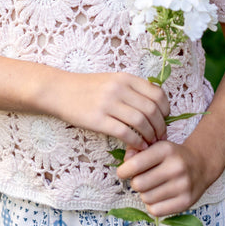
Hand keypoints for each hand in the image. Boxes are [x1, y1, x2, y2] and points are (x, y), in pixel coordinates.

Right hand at [54, 72, 168, 149]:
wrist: (59, 90)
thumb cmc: (87, 87)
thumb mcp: (112, 80)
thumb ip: (131, 89)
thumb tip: (154, 104)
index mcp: (125, 78)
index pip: (156, 94)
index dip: (165, 110)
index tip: (165, 119)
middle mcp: (119, 89)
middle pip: (151, 110)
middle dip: (160, 126)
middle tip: (161, 136)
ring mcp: (108, 104)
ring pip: (140, 122)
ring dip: (150, 136)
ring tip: (150, 143)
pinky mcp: (98, 119)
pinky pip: (125, 132)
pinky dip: (136, 142)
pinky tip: (138, 147)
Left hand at [116, 139, 209, 216]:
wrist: (200, 164)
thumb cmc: (172, 156)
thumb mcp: (156, 146)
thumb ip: (136, 152)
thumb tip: (125, 165)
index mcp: (166, 150)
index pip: (135, 164)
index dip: (124, 171)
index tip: (123, 172)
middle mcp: (176, 167)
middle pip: (138, 184)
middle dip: (135, 182)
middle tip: (141, 179)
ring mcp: (183, 186)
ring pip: (146, 198)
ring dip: (144, 194)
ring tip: (152, 187)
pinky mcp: (186, 202)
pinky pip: (155, 210)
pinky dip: (152, 205)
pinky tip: (158, 197)